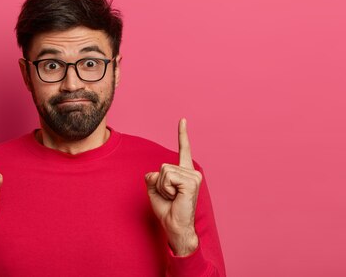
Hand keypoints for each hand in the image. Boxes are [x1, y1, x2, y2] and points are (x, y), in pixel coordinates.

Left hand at [145, 118, 201, 255]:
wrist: (175, 227)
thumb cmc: (167, 211)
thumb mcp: (154, 190)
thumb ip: (152, 177)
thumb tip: (153, 173)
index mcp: (184, 172)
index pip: (183, 149)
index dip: (182, 134)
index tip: (182, 119)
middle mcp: (191, 172)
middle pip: (162, 166)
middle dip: (159, 183)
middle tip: (170, 197)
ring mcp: (193, 176)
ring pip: (164, 171)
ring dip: (162, 187)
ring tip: (172, 198)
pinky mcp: (191, 182)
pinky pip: (167, 177)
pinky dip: (166, 188)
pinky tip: (175, 197)